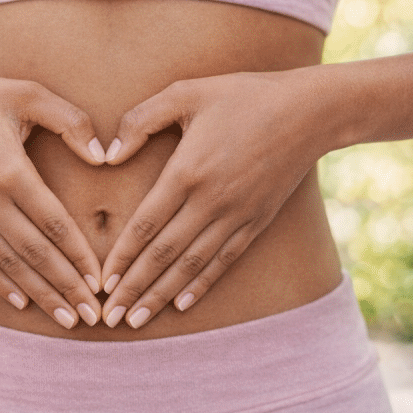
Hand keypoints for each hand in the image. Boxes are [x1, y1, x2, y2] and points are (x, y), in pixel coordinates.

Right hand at [0, 67, 105, 328]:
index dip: (79, 256)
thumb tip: (102, 157)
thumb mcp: (25, 93)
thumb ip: (69, 120)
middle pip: (35, 253)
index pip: (54, 223)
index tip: (100, 281)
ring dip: (39, 294)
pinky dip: (0, 283)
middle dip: (66, 287)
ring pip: (8, 264)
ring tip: (66, 318)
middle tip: (93, 315)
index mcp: (10, 170)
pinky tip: (20, 303)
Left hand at [99, 69, 331, 328]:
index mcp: (188, 171)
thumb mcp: (186, 92)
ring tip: (136, 320)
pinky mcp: (256, 221)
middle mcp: (211, 201)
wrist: (311, 111)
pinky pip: (223, 260)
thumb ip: (141, 120)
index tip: (102, 282)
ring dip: (162, 295)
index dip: (122, 256)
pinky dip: (201, 284)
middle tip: (109, 318)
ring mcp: (236, 215)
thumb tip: (108, 155)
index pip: (146, 224)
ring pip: (192, 265)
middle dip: (134, 288)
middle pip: (164, 255)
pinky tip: (182, 304)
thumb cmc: (243, 94)